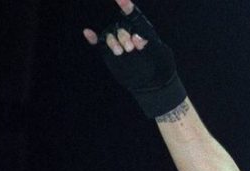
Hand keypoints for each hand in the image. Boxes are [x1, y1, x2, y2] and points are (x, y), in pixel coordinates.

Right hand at [82, 0, 185, 118]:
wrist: (154, 83)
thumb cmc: (162, 65)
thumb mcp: (161, 55)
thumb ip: (150, 45)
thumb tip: (137, 38)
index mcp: (142, 29)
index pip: (134, 15)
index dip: (126, 6)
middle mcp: (128, 33)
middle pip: (121, 28)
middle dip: (124, 36)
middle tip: (130, 48)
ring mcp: (118, 42)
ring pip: (110, 36)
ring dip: (112, 41)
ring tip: (120, 52)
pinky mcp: (109, 53)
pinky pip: (98, 43)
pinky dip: (93, 38)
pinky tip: (88, 32)